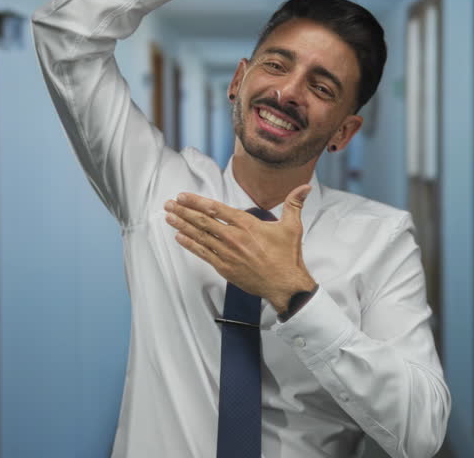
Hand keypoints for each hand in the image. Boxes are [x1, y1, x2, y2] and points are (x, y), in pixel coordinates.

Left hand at [164, 185, 316, 312]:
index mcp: (247, 224)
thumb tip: (305, 187)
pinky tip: (180, 237)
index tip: (183, 196)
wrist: (285, 285)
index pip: (216, 209)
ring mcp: (227, 253)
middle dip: (183, 211)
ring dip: (182, 226)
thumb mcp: (292, 226)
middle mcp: (233, 237)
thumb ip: (294, 204)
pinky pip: (203, 254)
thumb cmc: (287, 257)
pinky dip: (190, 245)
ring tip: (168, 217)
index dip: (197, 201)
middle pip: (202, 221)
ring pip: (199, 236)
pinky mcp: (225, 268)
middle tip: (169, 204)